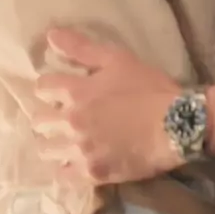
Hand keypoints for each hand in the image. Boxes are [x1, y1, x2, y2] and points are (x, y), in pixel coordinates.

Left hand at [33, 28, 184, 184]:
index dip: (49, 89)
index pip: (42, 87)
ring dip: (52, 144)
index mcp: (76, 91)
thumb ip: (82, 48)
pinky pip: (62, 177)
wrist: (176, 126)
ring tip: (65, 144)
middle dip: (47, 118)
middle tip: (60, 120)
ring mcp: (80, 149)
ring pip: (46, 150)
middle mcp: (71, 121)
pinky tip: (73, 166)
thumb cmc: (150, 89)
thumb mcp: (118, 59)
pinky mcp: (92, 172)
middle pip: (38, 121)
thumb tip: (51, 36)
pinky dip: (65, 171)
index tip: (58, 93)